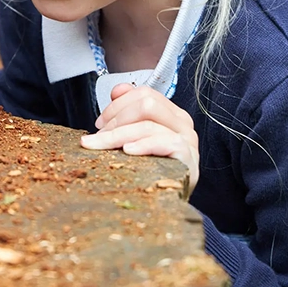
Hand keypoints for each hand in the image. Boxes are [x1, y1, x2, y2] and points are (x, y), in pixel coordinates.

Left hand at [80, 83, 199, 191]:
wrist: (168, 197)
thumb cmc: (152, 165)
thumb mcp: (137, 135)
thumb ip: (128, 109)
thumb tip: (118, 89)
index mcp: (171, 113)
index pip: (144, 94)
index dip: (117, 104)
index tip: (100, 122)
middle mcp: (182, 123)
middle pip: (146, 104)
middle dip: (116, 118)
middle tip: (100, 136)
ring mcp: (188, 140)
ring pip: (148, 125)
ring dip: (119, 135)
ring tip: (103, 145)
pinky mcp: (188, 158)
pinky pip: (165, 143)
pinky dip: (143, 145)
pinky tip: (127, 151)